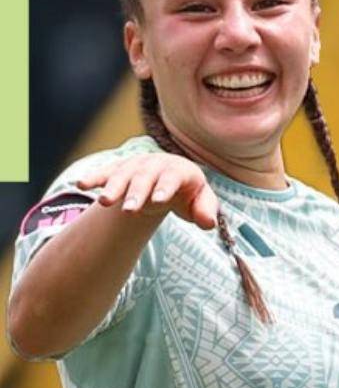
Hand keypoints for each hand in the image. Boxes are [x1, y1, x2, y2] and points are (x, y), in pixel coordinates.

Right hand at [77, 153, 218, 228]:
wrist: (168, 176)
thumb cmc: (188, 193)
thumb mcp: (201, 201)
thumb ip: (206, 210)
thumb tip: (208, 223)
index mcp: (179, 170)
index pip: (173, 177)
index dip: (166, 187)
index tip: (159, 200)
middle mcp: (155, 165)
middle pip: (145, 178)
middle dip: (137, 193)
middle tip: (130, 210)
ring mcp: (135, 166)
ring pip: (122, 175)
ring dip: (113, 187)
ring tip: (104, 202)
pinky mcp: (118, 169)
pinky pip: (104, 172)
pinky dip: (94, 177)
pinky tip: (81, 184)